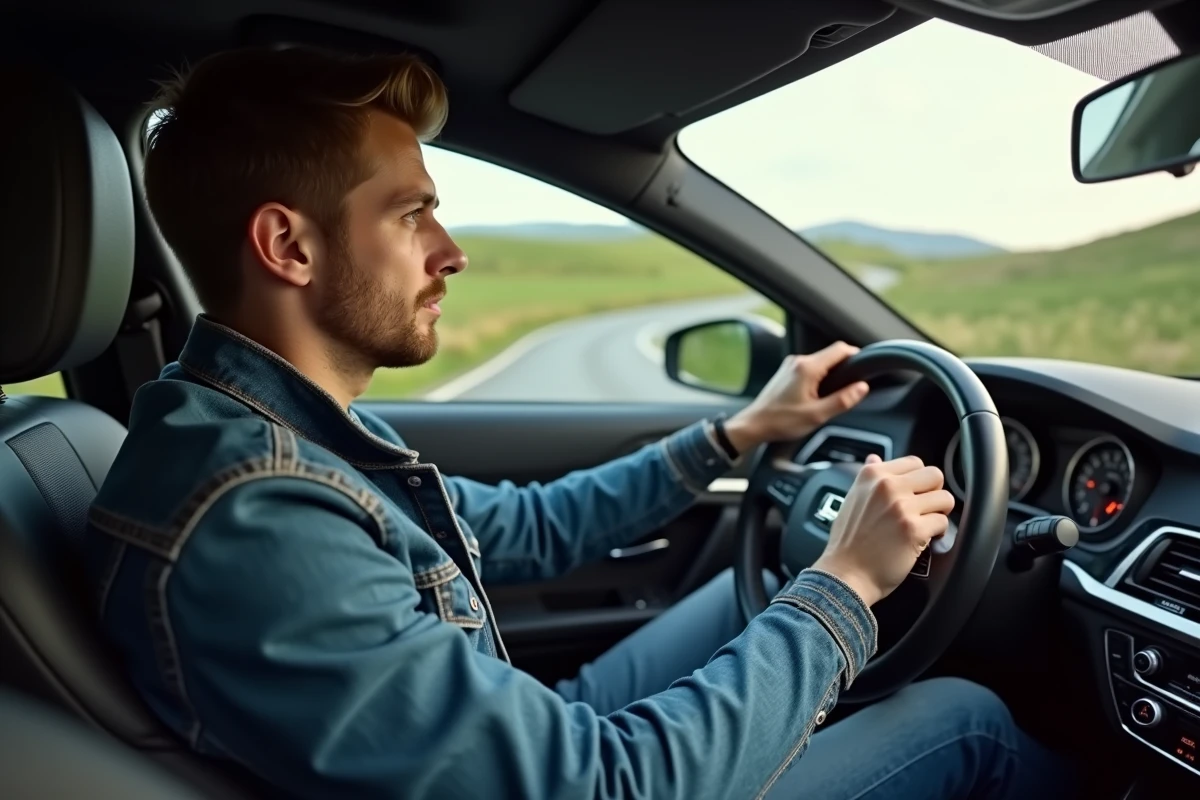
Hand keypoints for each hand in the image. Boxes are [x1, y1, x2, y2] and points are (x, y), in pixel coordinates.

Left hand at [723, 342, 869, 452]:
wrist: (754, 424)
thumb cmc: (781, 421)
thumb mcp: (817, 415)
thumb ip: (842, 400)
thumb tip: (862, 388)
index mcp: (808, 368)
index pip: (840, 349)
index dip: (856, 356)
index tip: (865, 367)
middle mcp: (799, 361)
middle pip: (831, 354)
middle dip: (844, 367)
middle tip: (851, 387)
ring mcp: (791, 365)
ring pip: (821, 361)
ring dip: (831, 373)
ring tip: (834, 394)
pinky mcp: (787, 371)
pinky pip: (810, 367)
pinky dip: (819, 376)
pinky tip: (818, 394)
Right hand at [811, 454, 954, 606]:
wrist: (846, 575)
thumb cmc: (848, 542)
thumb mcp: (851, 499)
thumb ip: (868, 478)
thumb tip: (875, 458)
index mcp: (872, 475)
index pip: (914, 462)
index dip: (919, 480)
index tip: (914, 494)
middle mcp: (887, 487)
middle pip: (935, 475)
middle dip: (934, 493)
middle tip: (924, 509)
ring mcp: (901, 507)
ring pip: (945, 498)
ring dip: (939, 513)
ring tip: (926, 524)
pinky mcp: (914, 530)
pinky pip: (944, 523)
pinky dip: (938, 534)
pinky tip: (924, 539)